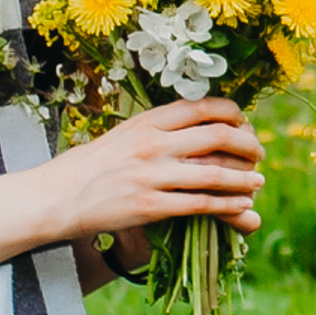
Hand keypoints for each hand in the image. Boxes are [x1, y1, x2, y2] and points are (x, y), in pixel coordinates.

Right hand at [43, 96, 262, 246]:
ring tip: (258, 182)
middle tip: (259, 154)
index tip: (244, 123)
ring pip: (215, 173)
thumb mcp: (123, 135)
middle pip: (217, 136)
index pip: (202, 107)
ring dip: (244, 178)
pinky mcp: (149, 206)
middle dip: (247, 145)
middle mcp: (153, 144)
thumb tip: (194, 127)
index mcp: (147, 121)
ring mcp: (151, 175)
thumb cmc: (89, 166)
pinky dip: (227, 205)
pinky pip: (200, 204)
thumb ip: (157, 130)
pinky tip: (241, 206)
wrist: (56, 196)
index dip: (232, 114)